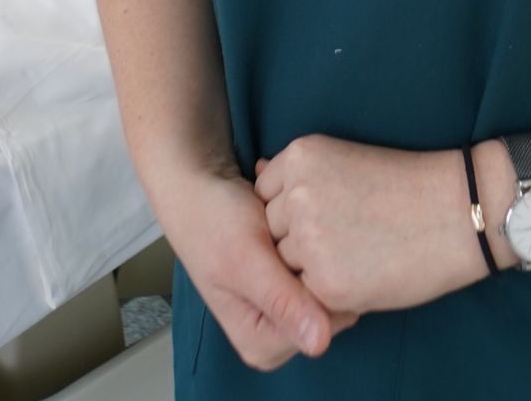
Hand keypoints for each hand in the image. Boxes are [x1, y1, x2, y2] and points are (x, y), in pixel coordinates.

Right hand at [157, 163, 360, 372]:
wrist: (200, 185)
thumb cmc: (214, 220)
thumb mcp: (246, 260)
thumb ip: (280, 301)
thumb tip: (319, 345)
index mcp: (261, 344)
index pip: (324, 327)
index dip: (330, 286)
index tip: (323, 243)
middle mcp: (274, 335)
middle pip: (329, 308)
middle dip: (326, 267)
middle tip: (307, 227)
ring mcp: (283, 310)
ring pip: (328, 284)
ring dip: (322, 251)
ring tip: (300, 220)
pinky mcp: (289, 284)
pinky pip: (321, 268)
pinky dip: (317, 243)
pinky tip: (300, 219)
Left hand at [254, 134, 480, 315]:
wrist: (456, 211)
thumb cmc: (405, 185)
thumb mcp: (343, 160)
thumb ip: (298, 174)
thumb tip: (257, 173)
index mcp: (301, 155)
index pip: (265, 195)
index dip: (293, 212)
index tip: (330, 212)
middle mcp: (296, 193)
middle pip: (270, 231)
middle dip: (298, 241)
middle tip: (348, 235)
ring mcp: (307, 239)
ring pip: (286, 265)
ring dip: (311, 267)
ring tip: (357, 252)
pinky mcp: (325, 282)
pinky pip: (307, 294)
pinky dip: (329, 291)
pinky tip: (363, 272)